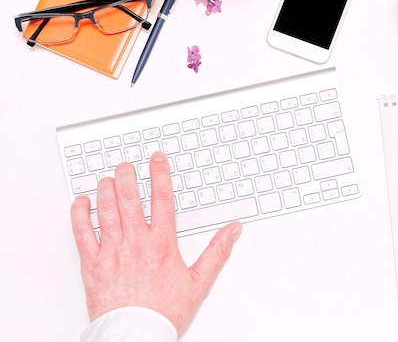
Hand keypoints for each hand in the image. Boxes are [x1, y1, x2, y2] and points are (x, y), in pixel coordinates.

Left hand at [70, 151, 241, 333]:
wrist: (135, 335)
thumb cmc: (163, 312)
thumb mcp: (199, 282)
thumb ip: (217, 252)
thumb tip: (232, 231)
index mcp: (162, 244)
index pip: (162, 199)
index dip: (160, 174)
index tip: (157, 159)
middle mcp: (136, 242)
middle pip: (130, 197)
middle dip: (127, 175)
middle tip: (126, 164)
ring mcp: (112, 251)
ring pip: (106, 209)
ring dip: (106, 188)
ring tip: (108, 178)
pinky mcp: (92, 264)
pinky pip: (81, 232)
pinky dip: (80, 214)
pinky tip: (82, 203)